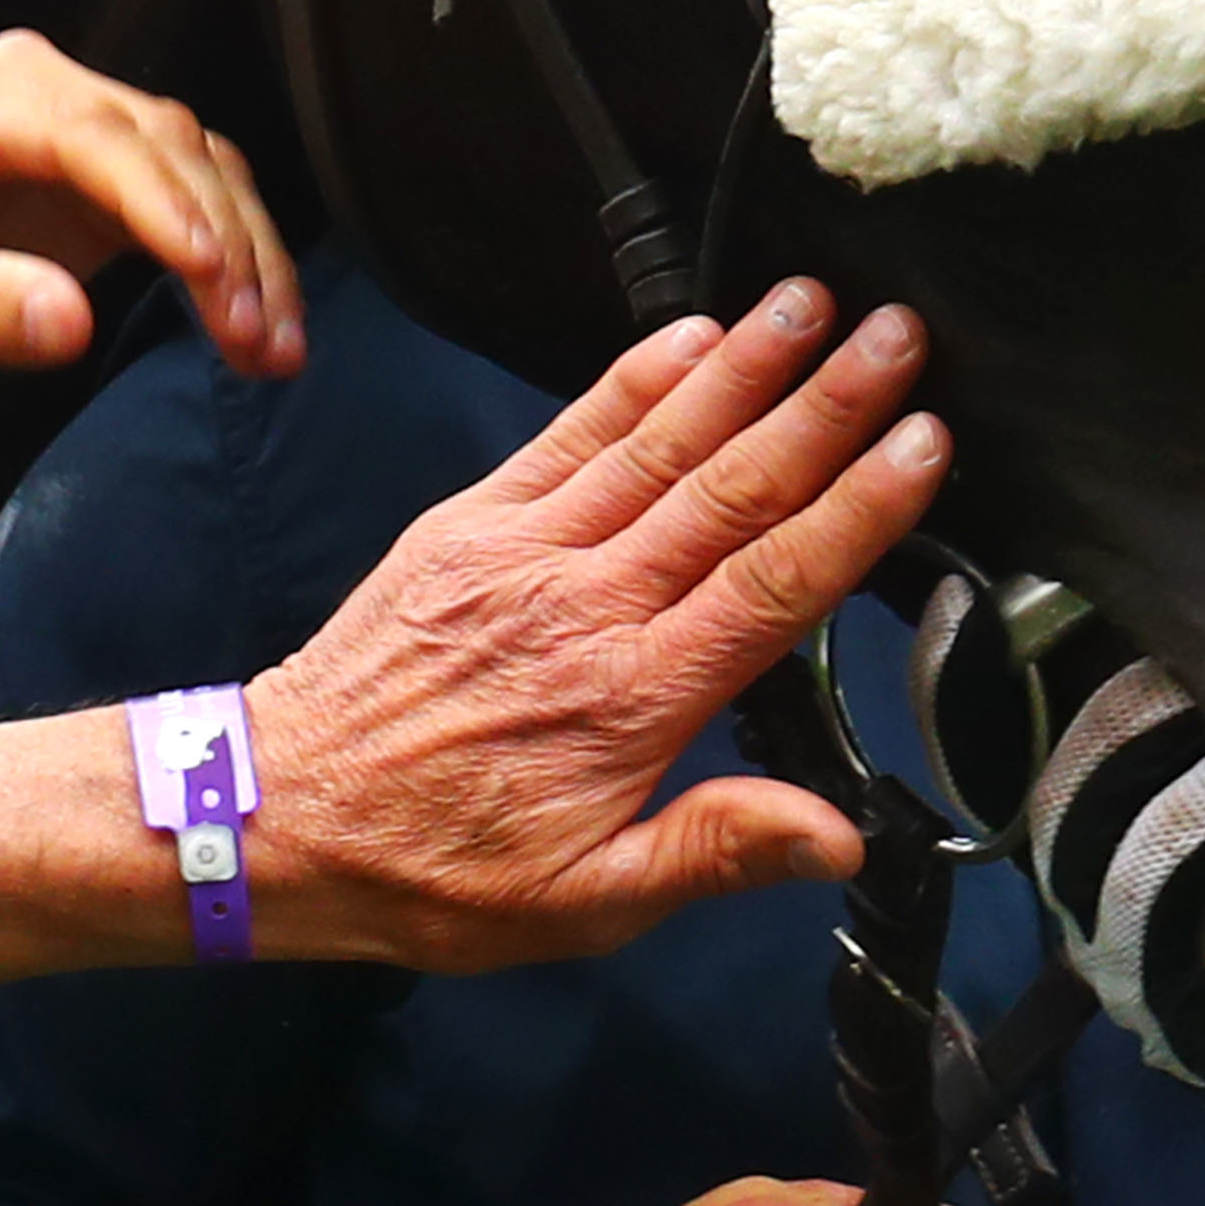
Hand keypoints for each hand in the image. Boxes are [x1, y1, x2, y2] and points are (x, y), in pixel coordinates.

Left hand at [0, 29, 295, 417]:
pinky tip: (261, 317)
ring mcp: (67, 117)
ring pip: (192, 161)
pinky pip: (190, 188)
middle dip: (221, 240)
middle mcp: (22, 85)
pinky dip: (232, 250)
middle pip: (156, 141)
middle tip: (259, 337)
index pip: (83, 133)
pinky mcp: (101, 164)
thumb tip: (69, 324)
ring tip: (276, 346)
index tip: (210, 270)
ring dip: (246, 249)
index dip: (157, 198)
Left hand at [244, 284, 951, 973]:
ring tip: (816, 299)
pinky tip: (692, 333)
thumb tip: (835, 837)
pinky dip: (633, 380)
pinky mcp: (470, 523)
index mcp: (632, 699)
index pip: (773, 582)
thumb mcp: (584, 906)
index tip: (926, 443)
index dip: (859, 507)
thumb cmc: (436, 870)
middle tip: (901, 334)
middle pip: (732, 488)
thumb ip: (715, 852)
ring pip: (659, 443)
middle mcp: (586, 606)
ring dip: (745, 365)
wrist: (278, 817)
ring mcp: (524, 552)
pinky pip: (567, 436)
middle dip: (826, 404)